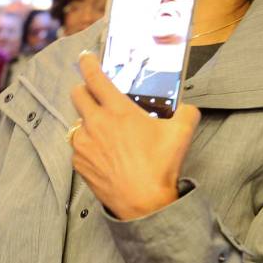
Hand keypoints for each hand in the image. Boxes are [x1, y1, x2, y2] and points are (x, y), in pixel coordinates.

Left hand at [69, 51, 199, 219]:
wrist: (143, 203)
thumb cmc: (160, 167)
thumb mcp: (181, 132)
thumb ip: (185, 112)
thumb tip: (186, 108)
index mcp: (117, 111)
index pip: (95, 78)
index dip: (88, 64)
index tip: (85, 58)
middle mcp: (95, 124)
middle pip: (77, 95)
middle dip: (84, 90)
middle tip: (96, 95)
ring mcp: (83, 144)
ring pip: (77, 123)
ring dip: (88, 122)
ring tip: (106, 133)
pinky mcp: (79, 163)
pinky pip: (79, 147)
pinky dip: (88, 145)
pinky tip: (104, 154)